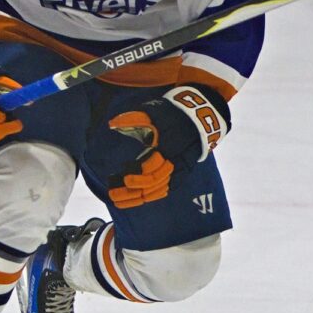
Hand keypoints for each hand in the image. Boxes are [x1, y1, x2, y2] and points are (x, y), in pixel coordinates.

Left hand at [106, 84, 229, 208]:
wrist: (200, 119)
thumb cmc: (175, 114)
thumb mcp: (155, 111)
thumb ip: (134, 118)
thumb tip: (112, 123)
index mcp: (168, 146)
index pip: (153, 167)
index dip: (138, 175)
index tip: (124, 178)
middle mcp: (175, 161)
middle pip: (153, 182)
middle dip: (132, 191)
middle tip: (113, 194)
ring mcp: (180, 169)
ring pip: (159, 190)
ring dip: (138, 197)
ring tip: (120, 201)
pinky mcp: (182, 173)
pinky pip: (167, 189)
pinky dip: (152, 196)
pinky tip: (139, 199)